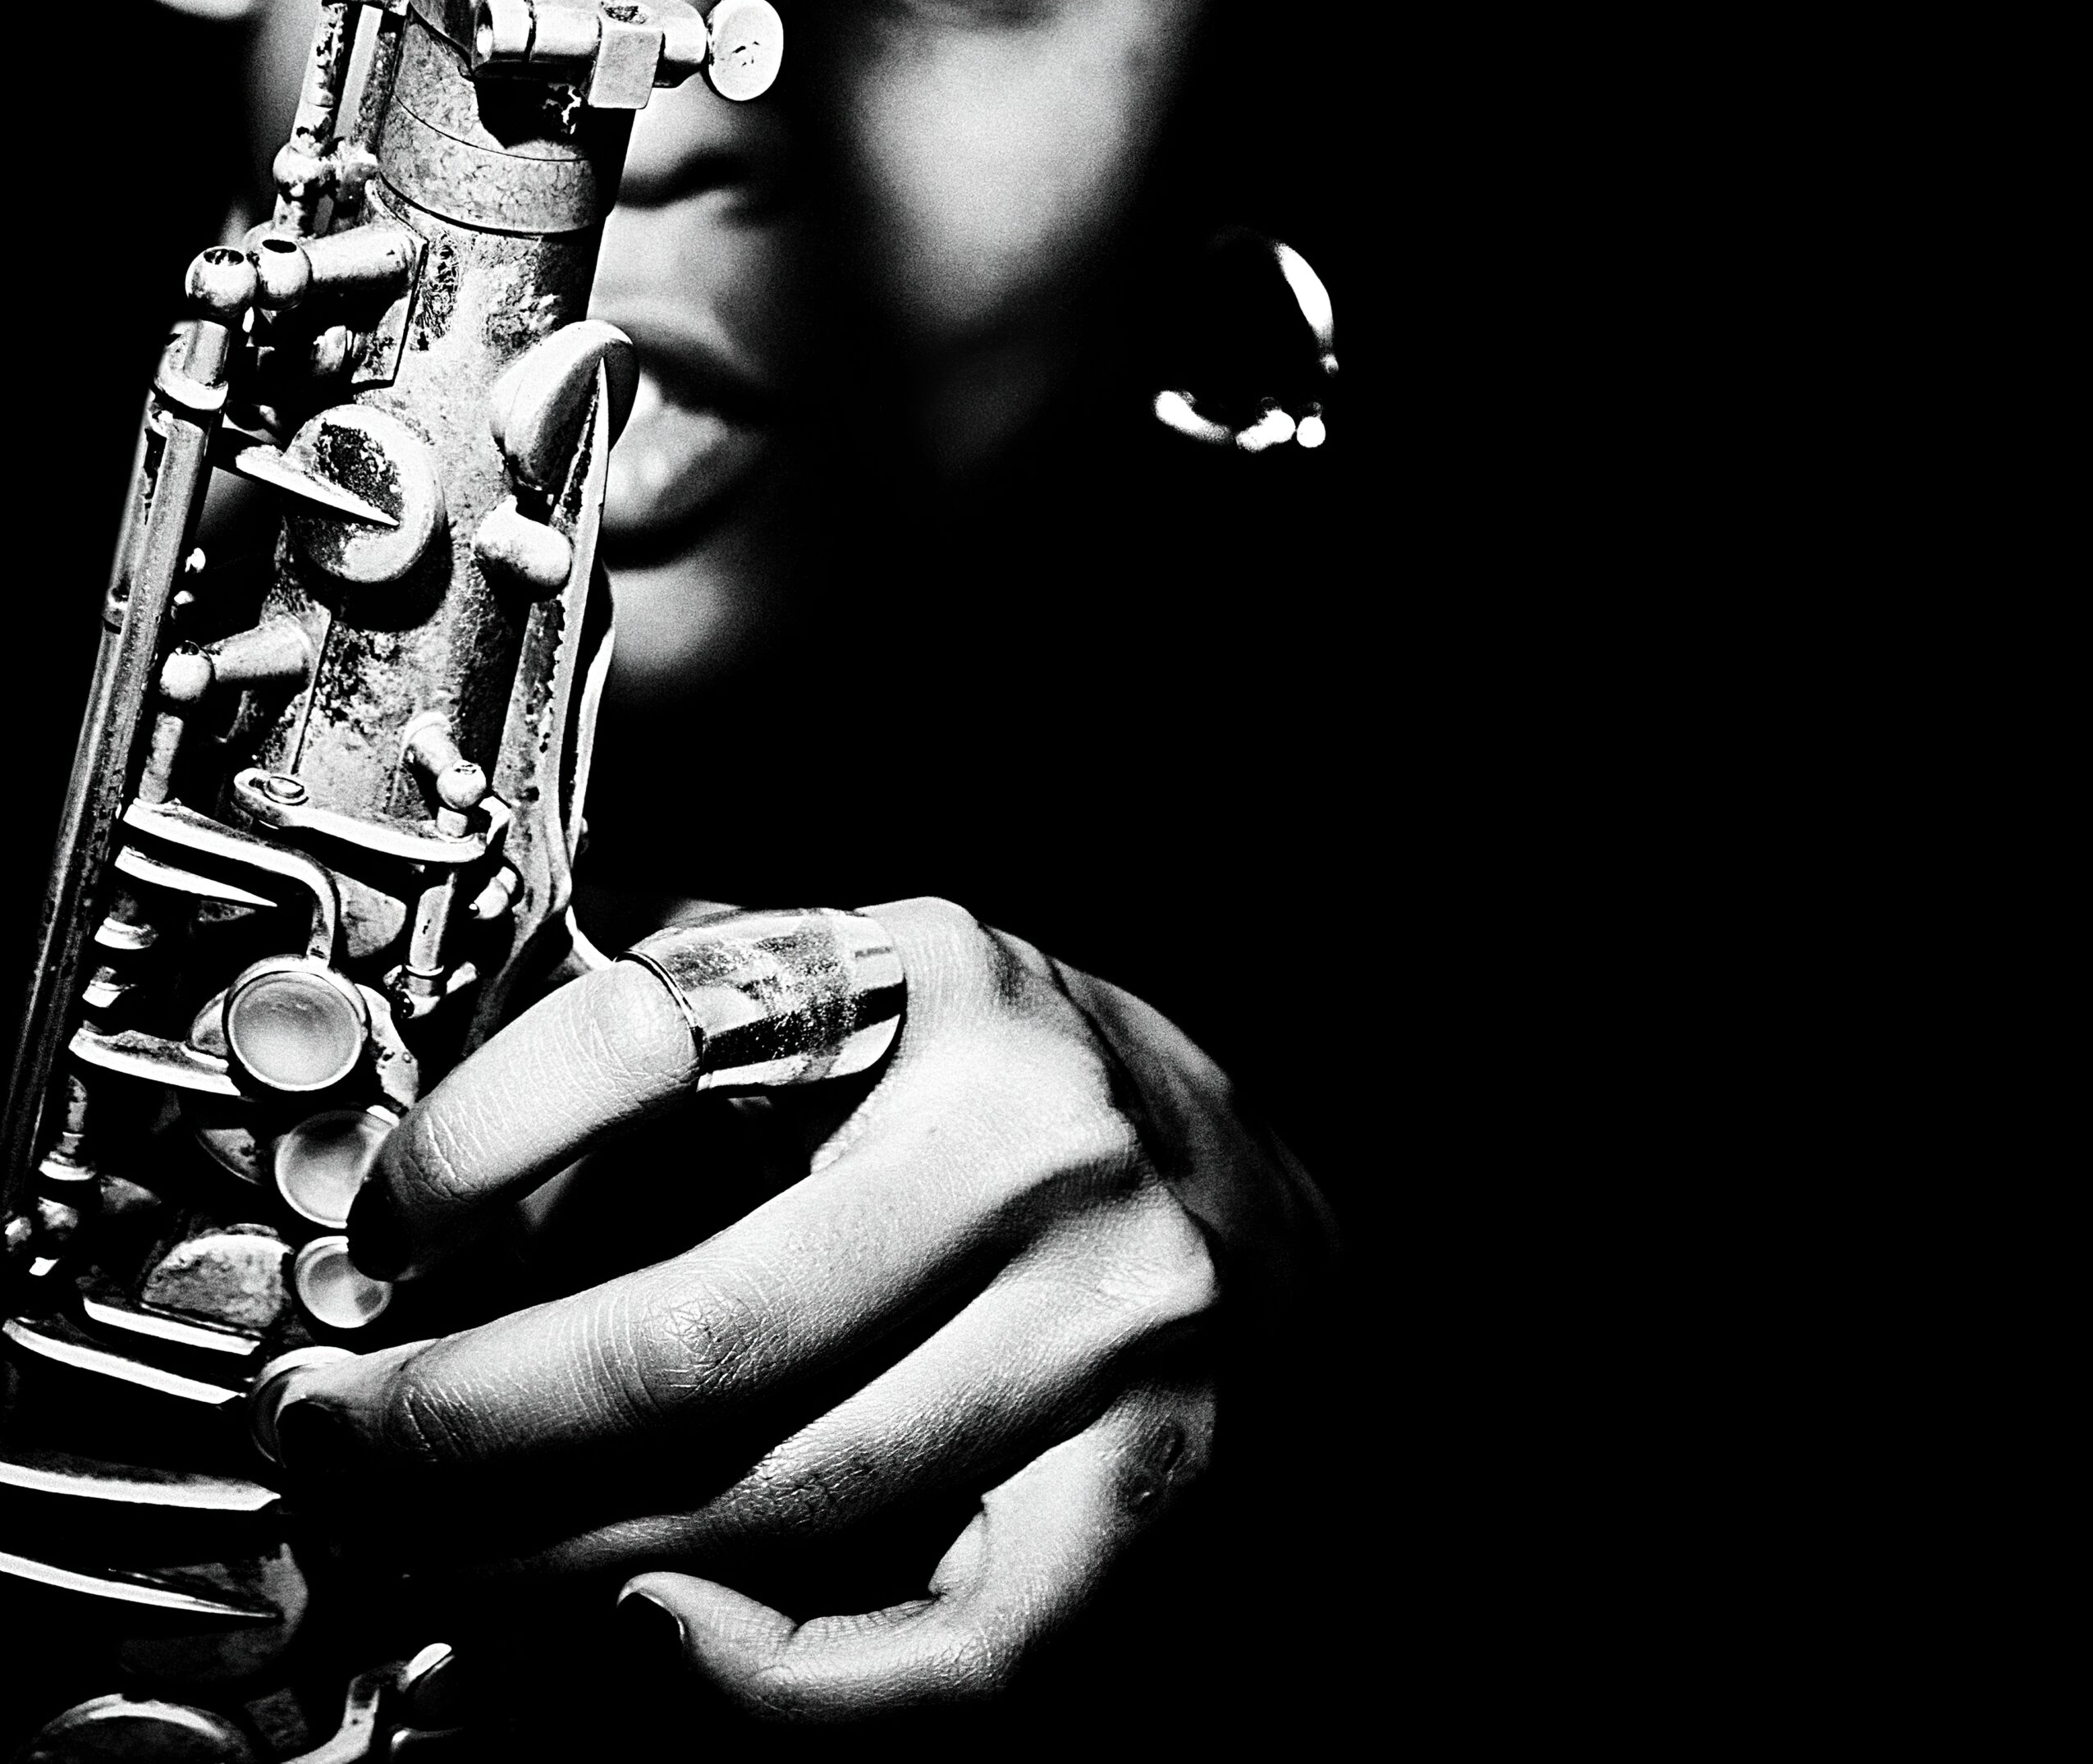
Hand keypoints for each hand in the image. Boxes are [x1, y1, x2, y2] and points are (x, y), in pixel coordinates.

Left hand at [276, 897, 1335, 1723]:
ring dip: (554, 1563)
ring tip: (422, 1561)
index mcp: (935, 982)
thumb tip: (441, 1193)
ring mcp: (1102, 1332)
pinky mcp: (1143, 1492)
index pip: (662, 1030)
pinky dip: (769, 1686)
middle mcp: (1033, 1148)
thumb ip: (691, 1042)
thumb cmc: (1015, 1101)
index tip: (375, 1227)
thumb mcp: (863, 998)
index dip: (477, 1136)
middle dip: (463, 1424)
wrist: (1262, 1204)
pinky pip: (942, 1645)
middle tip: (333, 1447)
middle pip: (702, 1331)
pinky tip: (643, 1643)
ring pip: (785, 1498)